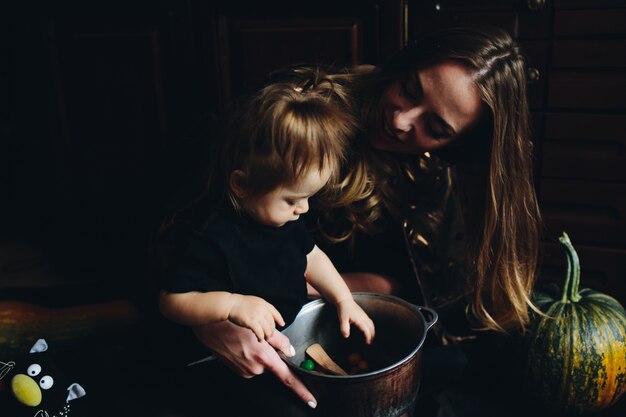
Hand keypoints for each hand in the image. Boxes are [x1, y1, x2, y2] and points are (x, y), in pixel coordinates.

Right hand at [193, 321, 316, 407]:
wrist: (209, 325)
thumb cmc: (234, 322)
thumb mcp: (262, 327)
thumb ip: (280, 341)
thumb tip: (291, 351)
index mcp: (264, 357)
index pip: (288, 378)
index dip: (302, 390)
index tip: (311, 400)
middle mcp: (255, 368)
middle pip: (273, 365)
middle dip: (272, 355)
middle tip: (258, 339)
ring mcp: (245, 371)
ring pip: (262, 364)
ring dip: (260, 354)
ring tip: (247, 339)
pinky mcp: (238, 370)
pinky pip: (252, 364)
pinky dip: (251, 356)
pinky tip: (242, 344)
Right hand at [227, 294, 284, 341]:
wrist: (231, 304)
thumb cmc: (240, 304)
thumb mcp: (254, 302)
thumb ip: (262, 308)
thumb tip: (267, 317)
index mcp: (263, 303)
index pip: (275, 312)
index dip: (279, 319)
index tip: (282, 324)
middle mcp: (262, 309)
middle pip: (272, 323)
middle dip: (272, 331)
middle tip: (270, 335)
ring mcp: (257, 316)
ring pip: (267, 329)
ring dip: (267, 335)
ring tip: (265, 338)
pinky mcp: (252, 322)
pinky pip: (260, 332)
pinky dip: (260, 337)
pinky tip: (259, 339)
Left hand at [336, 298, 374, 343]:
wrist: (344, 300)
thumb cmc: (343, 310)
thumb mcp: (342, 319)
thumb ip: (344, 328)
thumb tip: (346, 336)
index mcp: (360, 319)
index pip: (367, 330)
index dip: (368, 337)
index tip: (368, 343)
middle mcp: (364, 318)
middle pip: (371, 328)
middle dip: (372, 336)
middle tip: (371, 343)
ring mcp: (364, 315)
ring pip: (372, 324)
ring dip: (372, 331)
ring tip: (371, 338)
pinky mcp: (363, 314)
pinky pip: (370, 322)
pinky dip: (371, 327)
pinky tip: (369, 330)